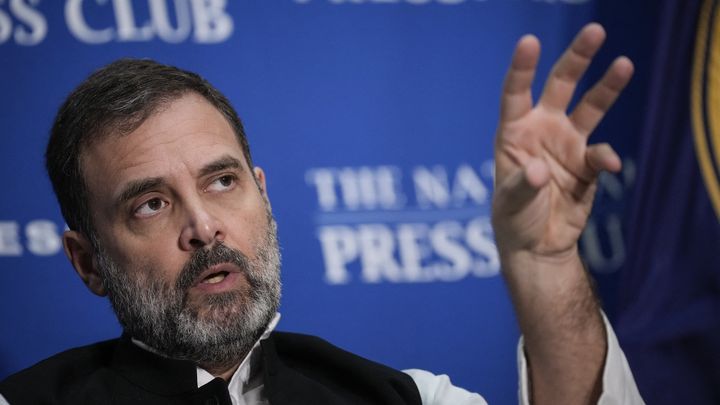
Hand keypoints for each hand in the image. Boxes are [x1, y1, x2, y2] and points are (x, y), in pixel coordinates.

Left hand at [492, 23, 633, 261]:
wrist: (538, 246)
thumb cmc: (513, 220)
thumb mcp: (510, 204)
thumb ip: (523, 186)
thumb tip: (539, 170)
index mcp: (514, 133)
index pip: (516, 93)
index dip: (523, 68)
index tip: (530, 41)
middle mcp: (541, 130)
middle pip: (561, 86)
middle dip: (577, 58)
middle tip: (595, 31)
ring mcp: (566, 144)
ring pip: (590, 107)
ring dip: (607, 87)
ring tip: (624, 63)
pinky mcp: (586, 164)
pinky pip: (601, 152)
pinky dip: (606, 156)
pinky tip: (608, 165)